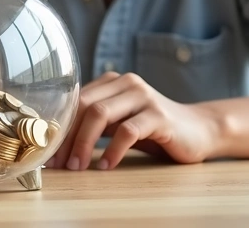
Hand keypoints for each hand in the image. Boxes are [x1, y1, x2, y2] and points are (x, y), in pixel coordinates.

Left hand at [47, 71, 221, 170]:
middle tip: (59, 163)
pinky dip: (112, 151)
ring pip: (100, 114)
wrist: (199, 130)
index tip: (48, 152)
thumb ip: (95, 123)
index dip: (59, 126)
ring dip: (84, 143)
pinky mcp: (159, 116)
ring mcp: (144, 97)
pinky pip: (127, 131)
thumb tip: (59, 142)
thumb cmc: (153, 129)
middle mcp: (127, 83)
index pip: (75, 100)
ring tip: (77, 166)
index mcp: (112, 82)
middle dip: (67, 136)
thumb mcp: (120, 122)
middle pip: (84, 105)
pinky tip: (106, 166)